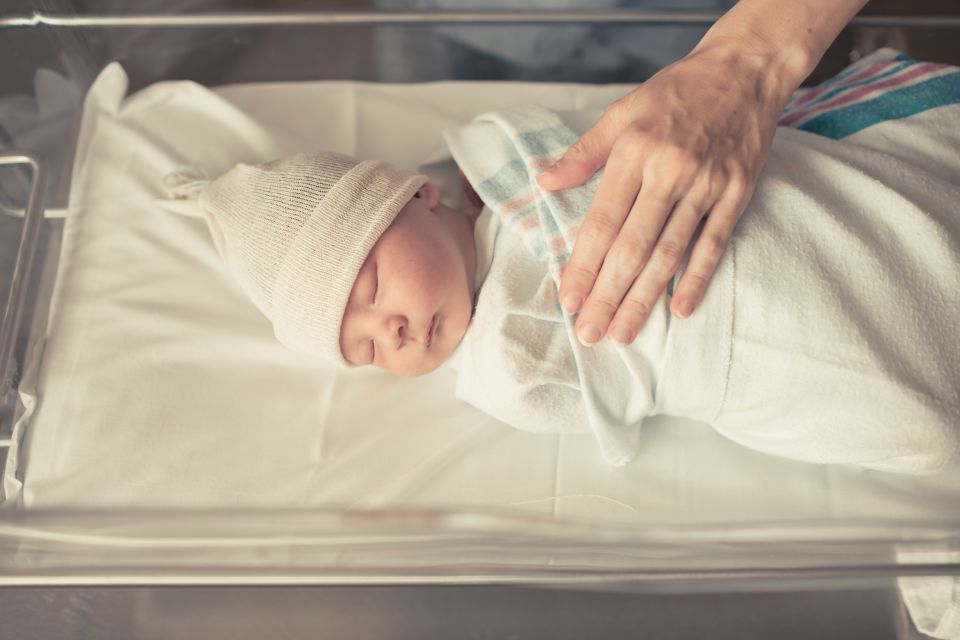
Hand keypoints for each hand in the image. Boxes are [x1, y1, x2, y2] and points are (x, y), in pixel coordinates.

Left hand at [537, 42, 788, 345]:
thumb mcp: (621, 112)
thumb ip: (583, 153)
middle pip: (632, 248)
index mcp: (634, 153)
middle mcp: (669, 171)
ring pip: (668, 253)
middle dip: (607, 295)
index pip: (602, 222)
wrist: (744, 69)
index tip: (568, 300)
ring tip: (622, 333)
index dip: (583, 265)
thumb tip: (544, 181)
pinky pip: (713, 243)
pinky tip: (679, 310)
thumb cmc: (676, 92)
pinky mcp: (737, 193)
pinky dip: (697, 278)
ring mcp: (706, 185)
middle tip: (589, 334)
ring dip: (644, 298)